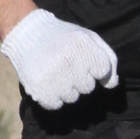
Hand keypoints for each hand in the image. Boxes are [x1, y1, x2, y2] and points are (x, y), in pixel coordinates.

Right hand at [0, 6, 117, 108]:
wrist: (27, 34)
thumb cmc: (64, 38)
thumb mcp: (89, 38)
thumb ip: (108, 58)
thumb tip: (112, 84)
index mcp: (82, 45)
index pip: (103, 71)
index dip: (94, 68)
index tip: (83, 60)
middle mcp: (68, 60)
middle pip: (88, 87)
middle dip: (80, 79)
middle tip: (66, 66)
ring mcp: (53, 75)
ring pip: (72, 98)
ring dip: (66, 89)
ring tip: (56, 73)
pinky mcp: (39, 88)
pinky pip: (55, 105)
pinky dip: (53, 98)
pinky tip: (48, 83)